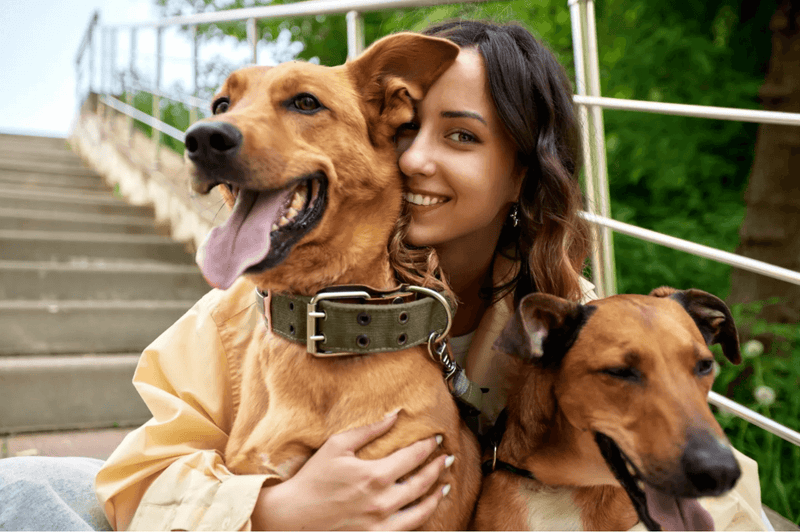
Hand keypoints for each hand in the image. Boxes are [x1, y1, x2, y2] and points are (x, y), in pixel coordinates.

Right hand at [251, 410, 452, 529]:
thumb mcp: (337, 446)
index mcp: (374, 475)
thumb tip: (395, 415)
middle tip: (448, 458)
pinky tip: (425, 509)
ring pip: (422, 510)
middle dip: (439, 468)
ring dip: (437, 495)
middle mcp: (382, 501)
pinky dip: (422, 517)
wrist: (293, 517)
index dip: (428, 446)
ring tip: (445, 485)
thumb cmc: (313, 479)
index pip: (413, 457)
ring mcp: (381, 524)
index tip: (436, 438)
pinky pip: (408, 529)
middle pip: (423, 482)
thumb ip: (369, 430)